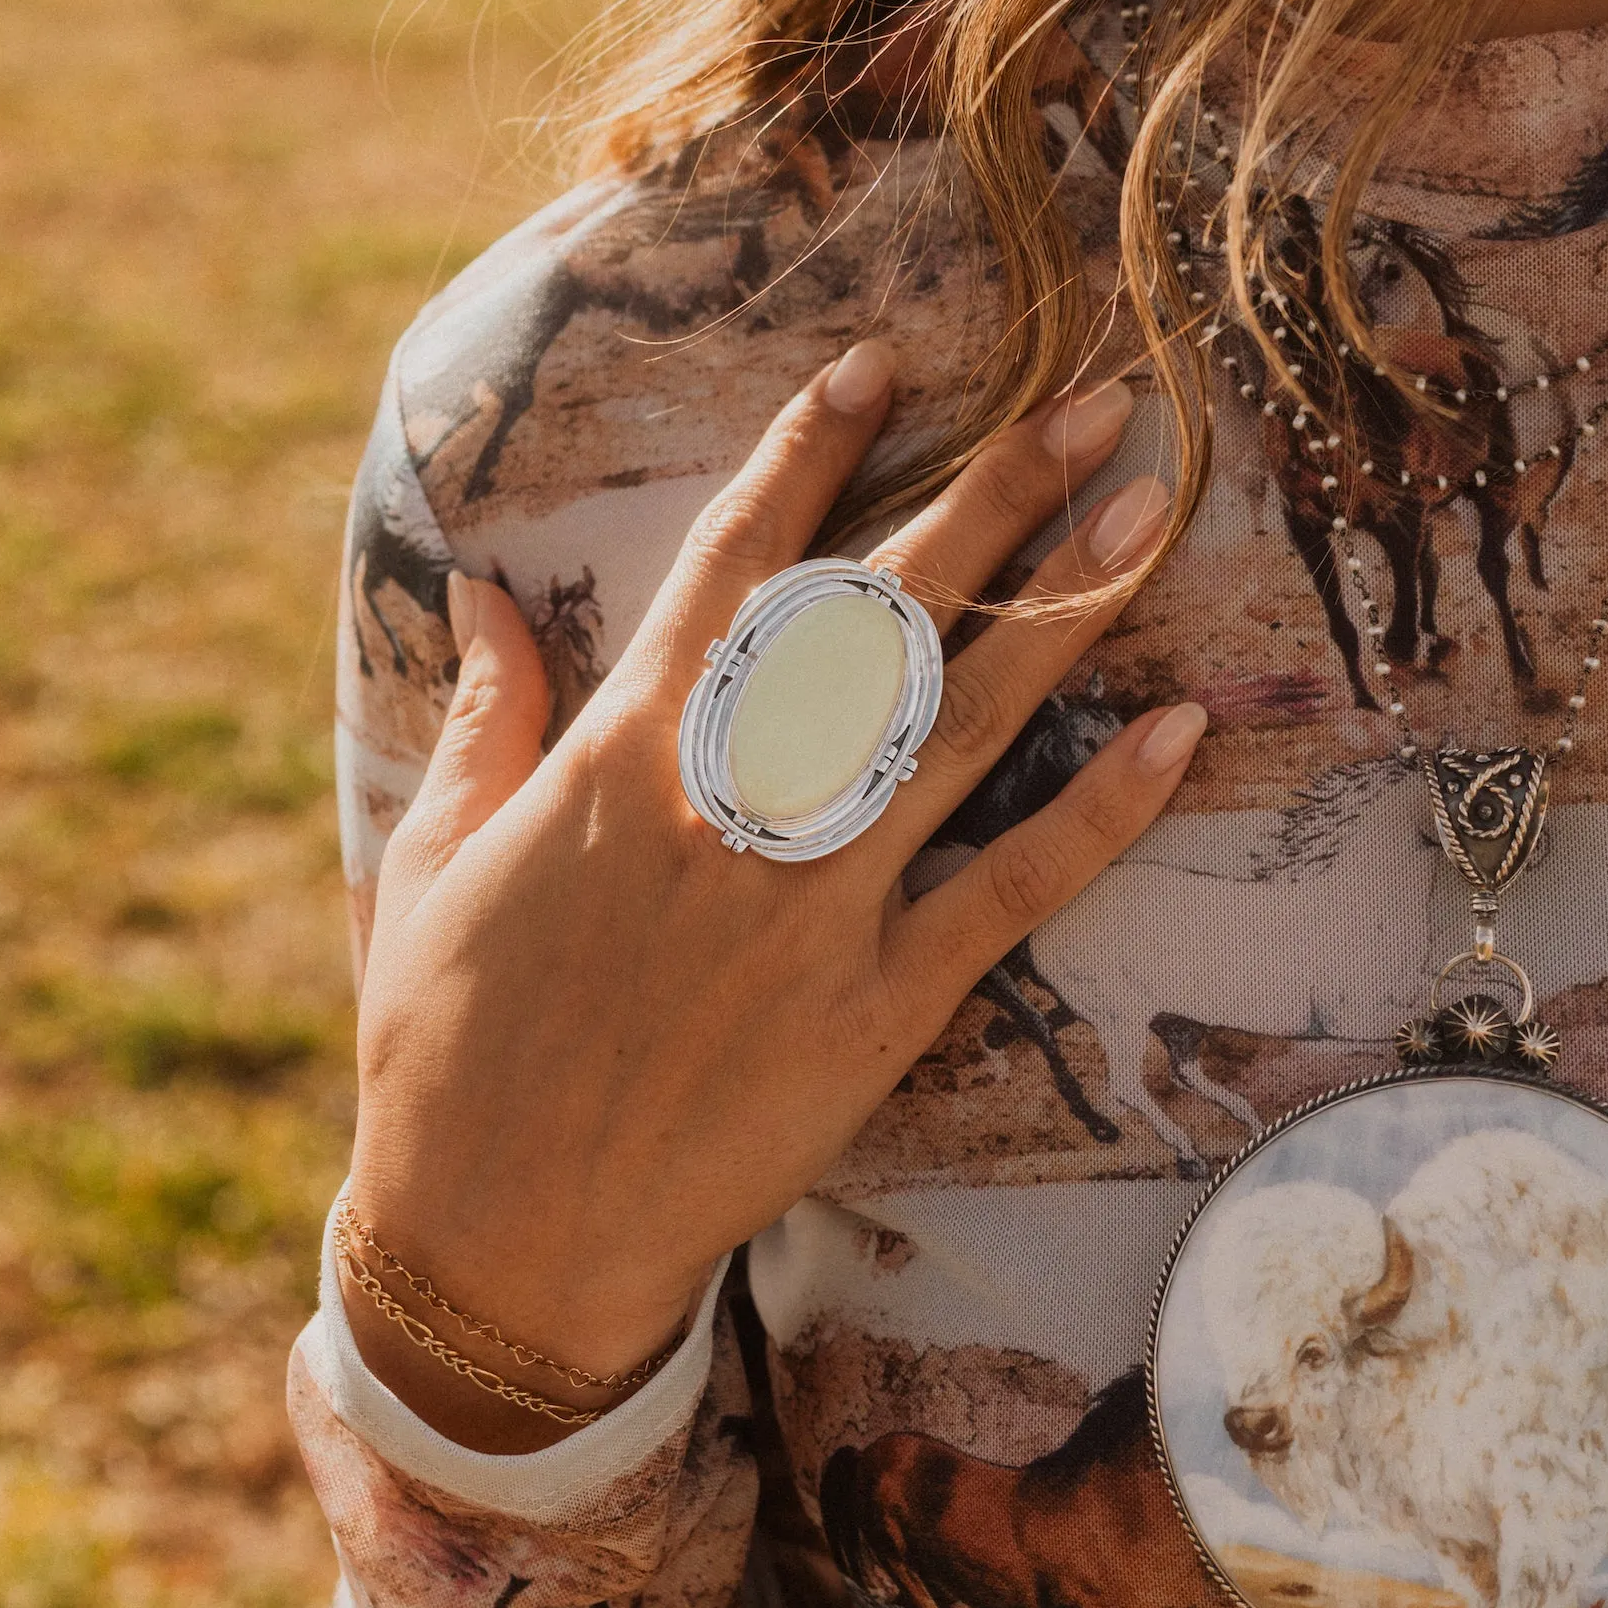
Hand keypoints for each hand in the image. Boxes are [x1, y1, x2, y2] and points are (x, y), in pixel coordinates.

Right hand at [346, 340, 1203, 1449]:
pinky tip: (1178, 732)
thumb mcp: (429, 863)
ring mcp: (815, 902)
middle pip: (884, 611)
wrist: (498, 1241)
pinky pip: (1011, 889)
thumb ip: (483, 718)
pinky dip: (1099, 810)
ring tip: (1150, 508)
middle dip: (990, 492)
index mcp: (620, 755)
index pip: (732, 561)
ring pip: (963, 720)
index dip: (811, 453)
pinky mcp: (878, 1009)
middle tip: (1092, 402)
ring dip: (1066, 605)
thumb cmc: (444, 1051)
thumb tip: (484, 595)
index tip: (885, 367)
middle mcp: (732, 803)